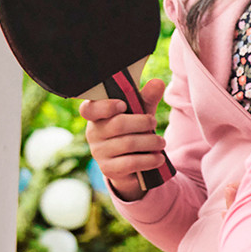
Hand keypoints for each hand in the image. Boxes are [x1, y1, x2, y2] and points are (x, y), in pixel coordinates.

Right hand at [80, 78, 167, 200]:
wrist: (132, 166)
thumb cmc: (134, 131)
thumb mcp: (140, 113)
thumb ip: (146, 99)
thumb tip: (157, 82)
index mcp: (97, 116)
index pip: (89, 109)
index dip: (105, 106)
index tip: (123, 105)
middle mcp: (94, 133)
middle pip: (118, 124)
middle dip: (143, 122)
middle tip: (154, 122)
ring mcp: (99, 152)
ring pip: (128, 143)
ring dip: (151, 141)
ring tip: (161, 142)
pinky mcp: (108, 169)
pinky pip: (131, 162)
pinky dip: (150, 159)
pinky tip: (159, 158)